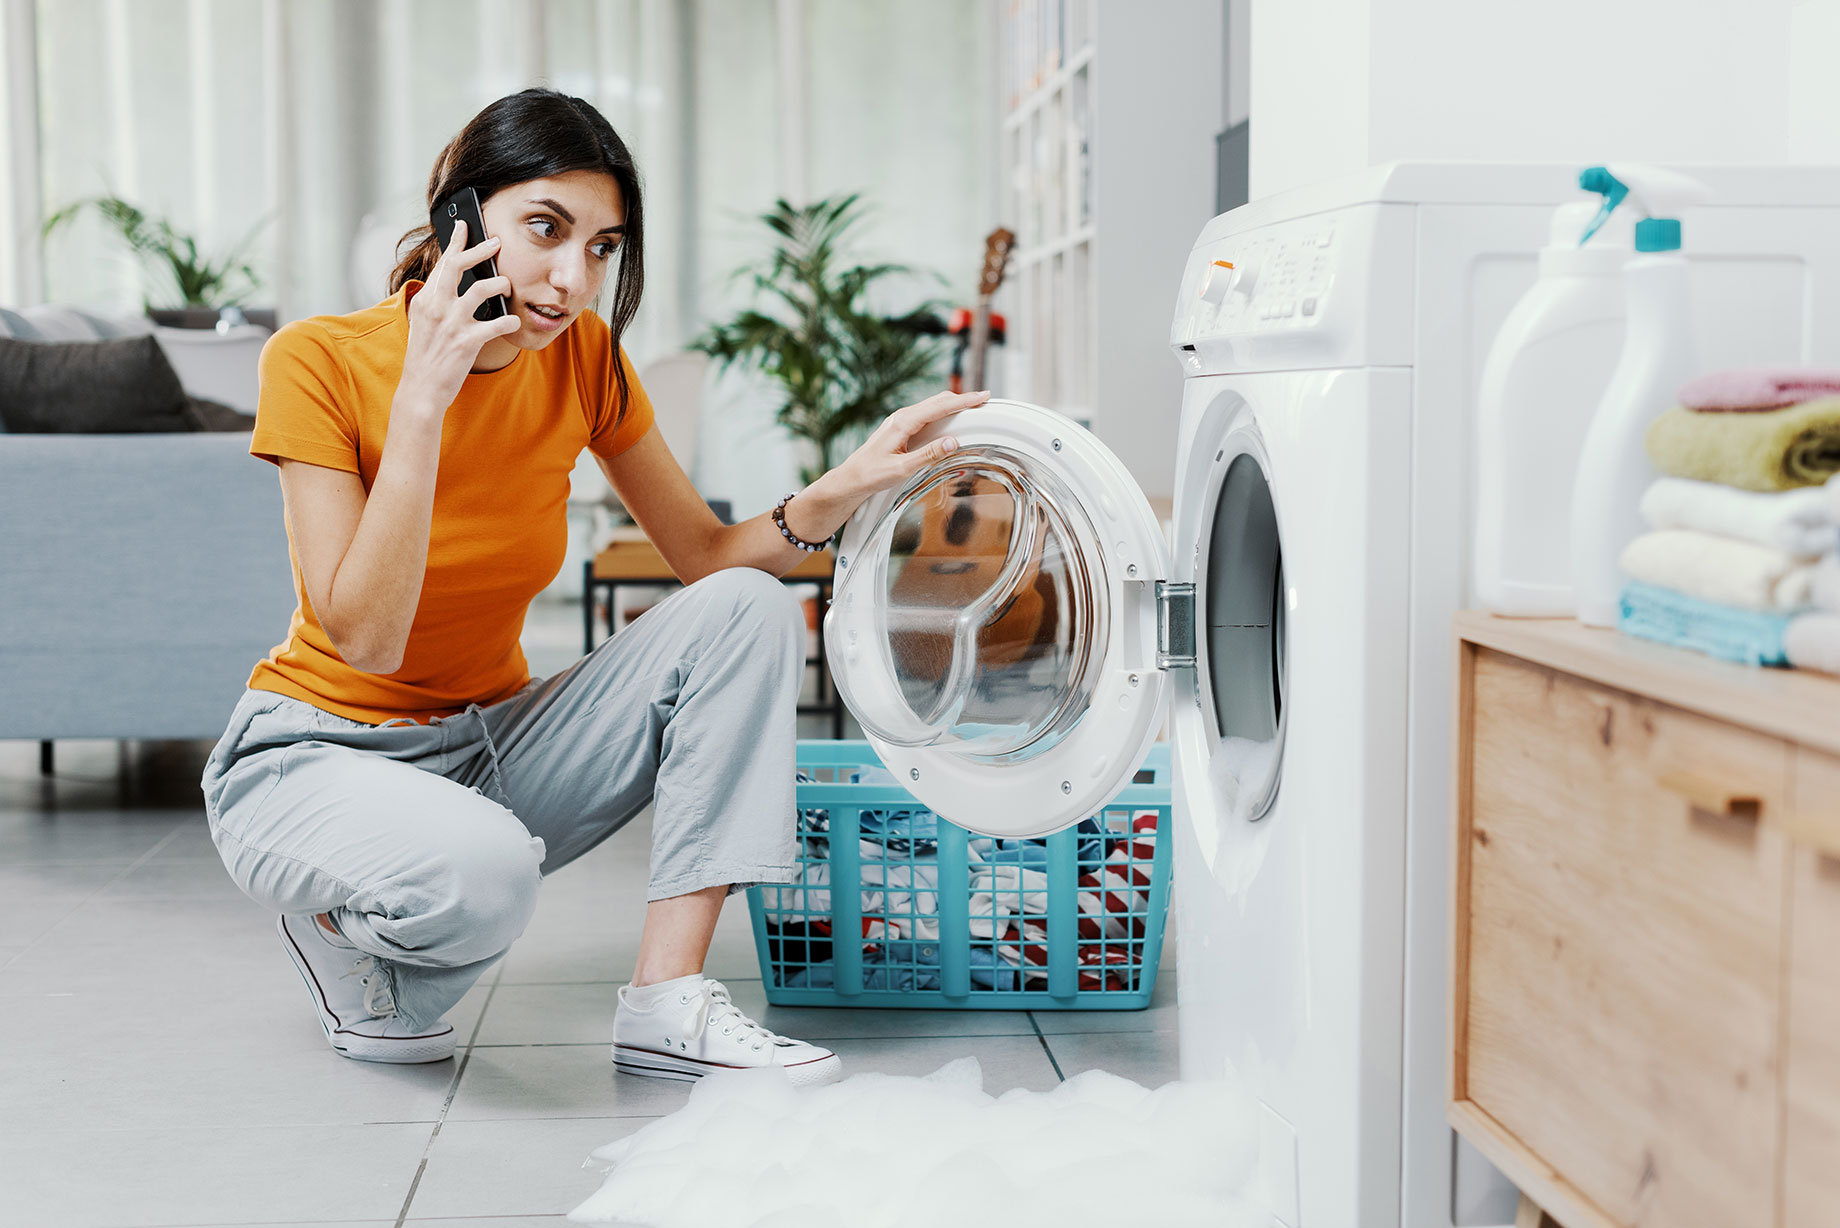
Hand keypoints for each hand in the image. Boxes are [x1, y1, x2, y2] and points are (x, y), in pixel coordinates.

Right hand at [399, 219, 520, 416]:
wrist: (421, 389)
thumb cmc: (426, 356)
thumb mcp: (424, 322)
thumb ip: (437, 300)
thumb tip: (454, 279)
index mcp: (426, 300)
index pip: (442, 263)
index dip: (456, 242)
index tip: (465, 226)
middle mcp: (436, 307)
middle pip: (459, 266)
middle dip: (480, 250)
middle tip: (497, 243)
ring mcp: (452, 324)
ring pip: (481, 289)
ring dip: (500, 284)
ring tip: (508, 286)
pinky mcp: (467, 342)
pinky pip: (497, 324)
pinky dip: (509, 320)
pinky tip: (514, 321)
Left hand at [834, 389, 990, 498]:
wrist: (851, 478)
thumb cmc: (871, 474)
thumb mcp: (902, 469)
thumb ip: (929, 455)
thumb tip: (953, 442)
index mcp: (902, 423)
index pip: (939, 407)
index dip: (963, 401)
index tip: (982, 396)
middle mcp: (901, 417)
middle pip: (938, 401)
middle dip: (962, 399)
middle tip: (984, 399)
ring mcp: (900, 421)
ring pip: (932, 406)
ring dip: (953, 405)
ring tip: (973, 407)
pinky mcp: (901, 428)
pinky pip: (926, 415)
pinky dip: (943, 413)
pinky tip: (951, 417)